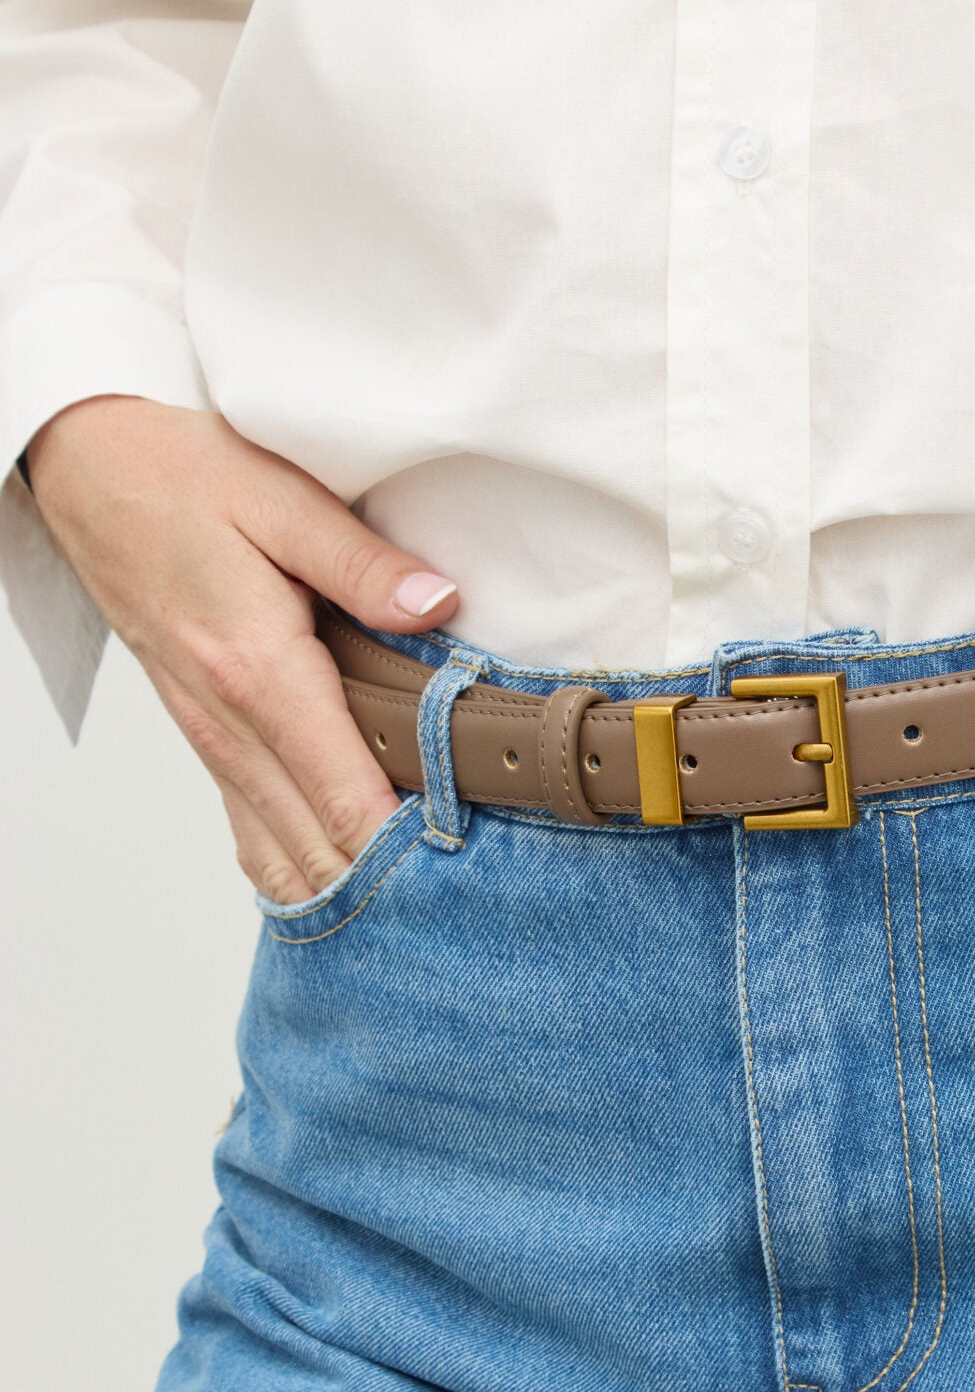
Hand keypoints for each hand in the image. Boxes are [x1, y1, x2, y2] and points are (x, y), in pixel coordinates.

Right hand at [27, 397, 460, 902]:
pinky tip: (344, 891)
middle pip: (320, 848)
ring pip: (282, 854)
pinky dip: (299, 870)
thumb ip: (364, 563)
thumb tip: (439, 606)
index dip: (409, 852)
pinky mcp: (207, 738)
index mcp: (259, 672)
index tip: (469, 879)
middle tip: (467, 915)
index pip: (346, 798)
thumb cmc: (181, 476)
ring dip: (346, 892)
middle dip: (391, 891)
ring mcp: (213, 739)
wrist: (87, 470)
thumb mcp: (280, 497)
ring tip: (421, 920)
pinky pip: (253, 831)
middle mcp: (232, 723)